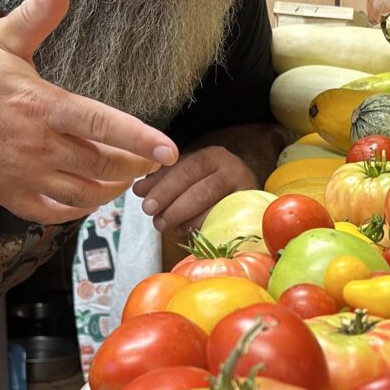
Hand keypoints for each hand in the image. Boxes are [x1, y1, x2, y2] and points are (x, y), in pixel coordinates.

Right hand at [0, 0, 178, 224]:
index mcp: (39, 105)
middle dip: (135, 165)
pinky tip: (92, 195)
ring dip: (113, 189)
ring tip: (126, 175)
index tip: (170, 150)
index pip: (102, 124)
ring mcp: (23, 177)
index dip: (140, 139)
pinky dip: (81, 208)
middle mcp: (35, 146)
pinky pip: (57, 213)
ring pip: (85, 194)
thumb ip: (36, 17)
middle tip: (151, 160)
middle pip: (102, 165)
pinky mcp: (11, 198)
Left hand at [132, 146, 258, 232]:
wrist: (249, 196)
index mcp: (213, 156)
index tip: (146, 204)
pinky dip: (204, 230)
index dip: (164, 187)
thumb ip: (164, 180)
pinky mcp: (250, 213)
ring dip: (187, 222)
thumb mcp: (188, 176)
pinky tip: (187, 233)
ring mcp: (245, 193)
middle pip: (200, 190)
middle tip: (156, 221)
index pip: (186, 169)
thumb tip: (139, 190)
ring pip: (214, 209)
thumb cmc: (212, 185)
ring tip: (169, 228)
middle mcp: (232, 170)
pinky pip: (225, 224)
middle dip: (174, 207)